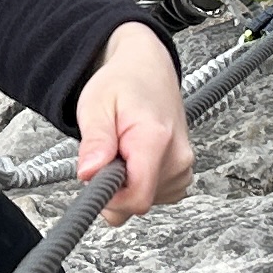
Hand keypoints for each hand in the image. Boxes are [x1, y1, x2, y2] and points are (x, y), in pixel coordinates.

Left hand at [74, 19, 191, 221]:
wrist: (147, 69)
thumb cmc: (123, 83)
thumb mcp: (96, 105)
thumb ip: (94, 142)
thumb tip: (89, 174)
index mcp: (156, 139)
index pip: (136, 198)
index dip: (109, 196)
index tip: (97, 176)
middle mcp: (177, 157)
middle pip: (137, 202)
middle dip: (114, 185)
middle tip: (108, 153)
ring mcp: (183, 168)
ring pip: (143, 202)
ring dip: (126, 183)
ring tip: (122, 150)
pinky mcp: (182, 174)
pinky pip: (154, 196)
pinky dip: (139, 182)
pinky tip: (134, 159)